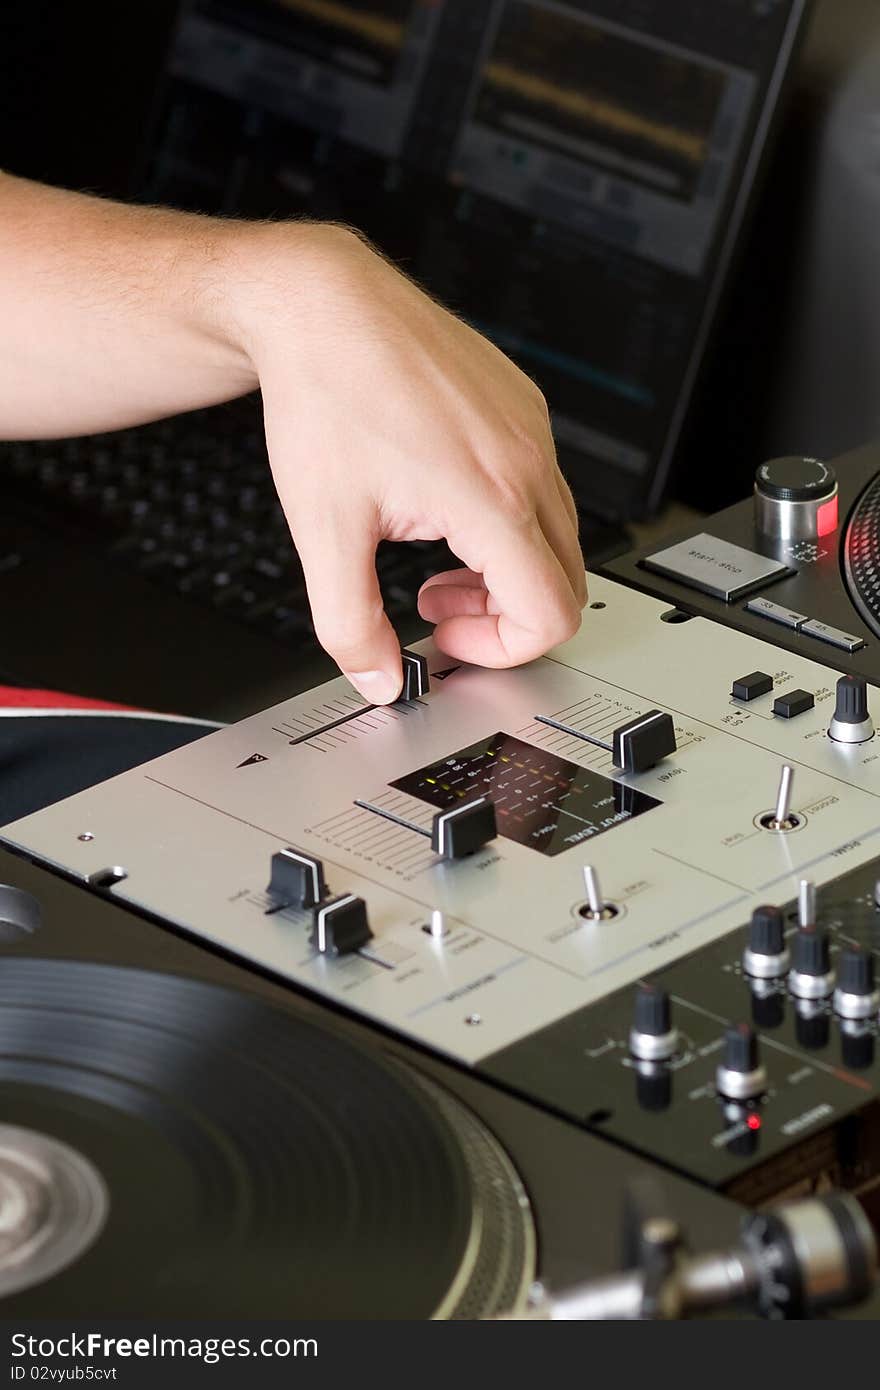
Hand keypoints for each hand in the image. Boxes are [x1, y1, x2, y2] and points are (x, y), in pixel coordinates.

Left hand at [233, 224, 586, 703]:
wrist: (322, 304)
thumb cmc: (324, 395)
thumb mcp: (323, 530)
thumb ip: (351, 624)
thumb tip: (378, 678)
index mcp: (492, 497)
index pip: (552, 614)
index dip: (502, 649)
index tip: (445, 636)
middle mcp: (528, 461)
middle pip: (566, 582)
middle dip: (503, 616)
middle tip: (435, 605)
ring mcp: (532, 429)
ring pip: (558, 535)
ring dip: (504, 570)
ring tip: (433, 559)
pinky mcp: (523, 405)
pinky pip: (542, 486)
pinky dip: (506, 521)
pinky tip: (441, 506)